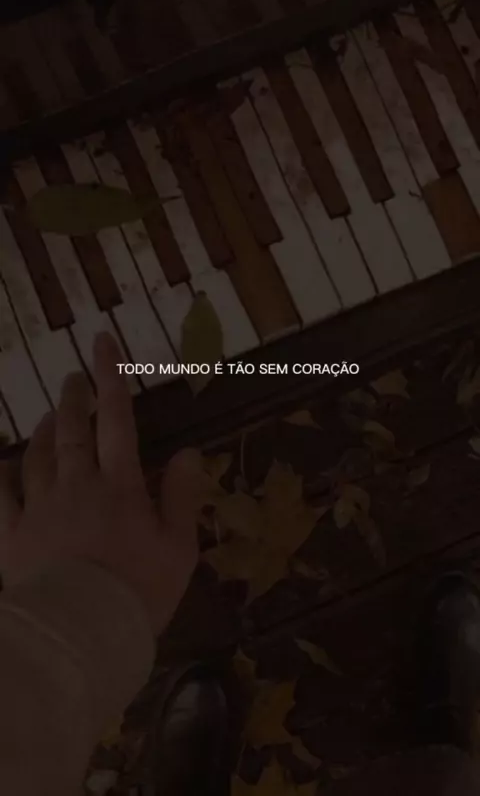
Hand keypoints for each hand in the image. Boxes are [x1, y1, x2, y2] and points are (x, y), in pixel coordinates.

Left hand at [0, 332, 202, 633]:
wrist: (82, 636)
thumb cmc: (139, 593)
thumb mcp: (179, 549)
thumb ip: (183, 497)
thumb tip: (191, 451)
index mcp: (120, 487)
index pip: (117, 421)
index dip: (111, 379)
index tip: (102, 344)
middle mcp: (77, 487)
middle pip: (72, 431)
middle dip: (73, 398)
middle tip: (72, 377)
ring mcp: (39, 510)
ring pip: (37, 457)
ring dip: (43, 432)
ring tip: (49, 417)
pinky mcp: (11, 538)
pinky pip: (1, 498)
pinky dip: (2, 476)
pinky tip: (4, 465)